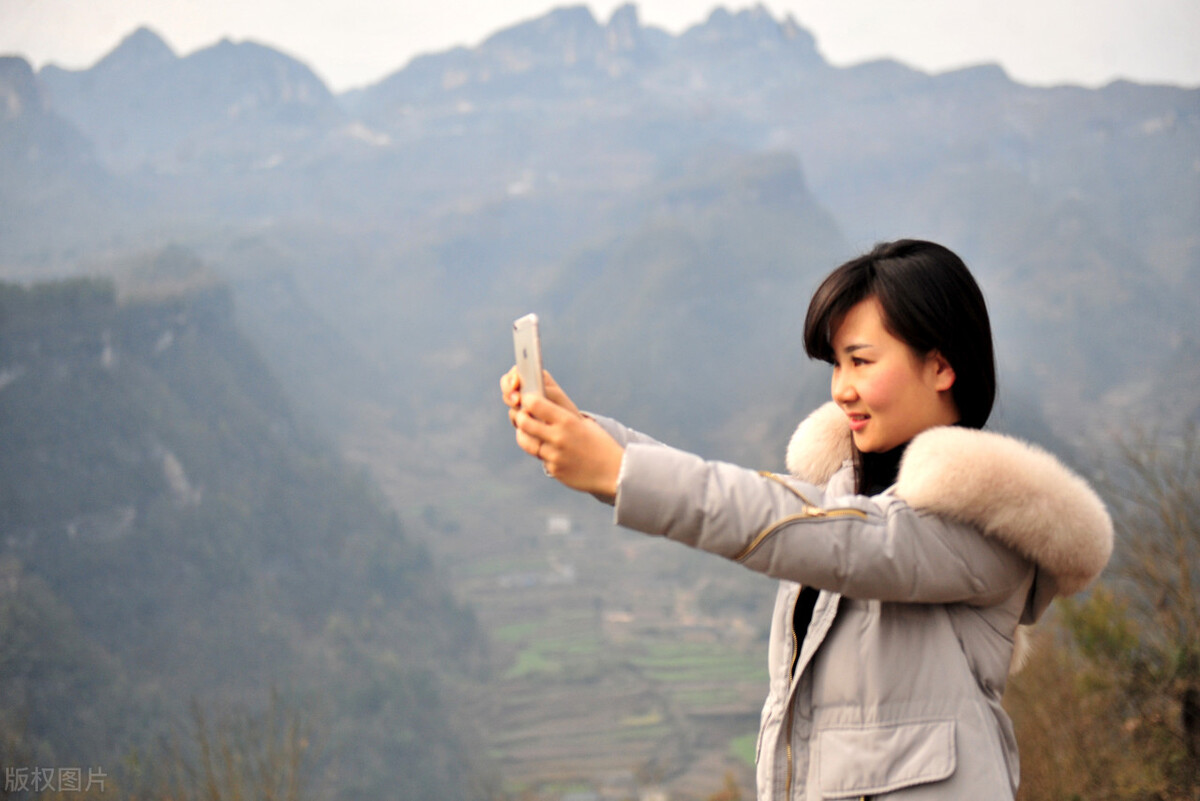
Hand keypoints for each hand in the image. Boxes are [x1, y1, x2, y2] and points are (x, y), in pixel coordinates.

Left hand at [500, 367, 622, 497]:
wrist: (614, 472)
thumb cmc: (598, 442)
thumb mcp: (582, 422)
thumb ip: (560, 410)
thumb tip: (541, 395)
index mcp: (566, 421)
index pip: (534, 404)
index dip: (526, 401)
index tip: (527, 400)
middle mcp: (558, 437)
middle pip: (524, 422)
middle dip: (519, 417)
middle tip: (522, 415)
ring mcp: (554, 455)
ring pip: (525, 442)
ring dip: (523, 435)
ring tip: (527, 432)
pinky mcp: (554, 469)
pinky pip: (539, 457)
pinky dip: (541, 452)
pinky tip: (550, 450)